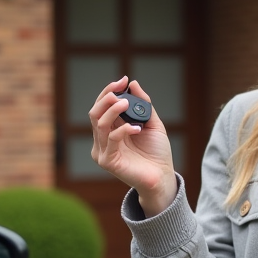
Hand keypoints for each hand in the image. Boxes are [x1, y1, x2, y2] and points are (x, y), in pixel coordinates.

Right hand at [89, 76, 177, 215]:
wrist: (162, 177)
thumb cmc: (156, 153)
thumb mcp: (152, 123)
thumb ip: (143, 105)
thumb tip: (133, 83)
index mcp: (111, 129)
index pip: (102, 106)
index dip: (109, 91)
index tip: (123, 80)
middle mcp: (103, 139)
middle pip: (95, 113)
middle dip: (106, 98)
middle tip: (120, 91)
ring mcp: (103, 150)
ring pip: (99, 124)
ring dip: (112, 110)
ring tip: (126, 104)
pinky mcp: (108, 161)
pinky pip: (111, 139)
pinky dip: (123, 129)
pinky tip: (136, 128)